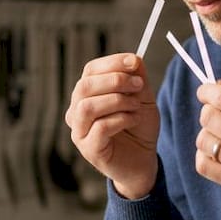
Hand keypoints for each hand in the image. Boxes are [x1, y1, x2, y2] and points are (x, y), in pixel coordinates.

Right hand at [66, 53, 159, 198]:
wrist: (144, 160)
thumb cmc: (139, 128)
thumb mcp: (142, 98)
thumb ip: (137, 78)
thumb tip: (134, 58)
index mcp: (87, 95)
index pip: (90, 71)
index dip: (111, 63)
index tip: (133, 62)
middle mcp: (77, 112)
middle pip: (84, 86)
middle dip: (115, 81)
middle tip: (139, 86)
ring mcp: (79, 132)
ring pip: (87, 107)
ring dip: (116, 101)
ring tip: (136, 106)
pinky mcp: (89, 149)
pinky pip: (99, 127)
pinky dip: (121, 119)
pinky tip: (134, 120)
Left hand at [194, 82, 220, 205]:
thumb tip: (218, 85)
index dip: (206, 91)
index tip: (205, 92)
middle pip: (208, 117)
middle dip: (209, 111)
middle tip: (219, 114)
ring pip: (203, 141)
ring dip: (208, 134)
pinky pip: (204, 166)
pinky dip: (204, 156)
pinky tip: (217, 153)